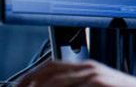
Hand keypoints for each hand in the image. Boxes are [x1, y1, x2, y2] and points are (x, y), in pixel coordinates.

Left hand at [17, 59, 135, 86]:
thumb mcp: (100, 85)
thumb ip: (79, 84)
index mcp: (87, 66)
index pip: (51, 65)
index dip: (32, 75)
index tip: (21, 86)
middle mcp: (89, 68)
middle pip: (50, 71)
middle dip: (31, 83)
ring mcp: (94, 76)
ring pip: (56, 81)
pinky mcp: (99, 84)